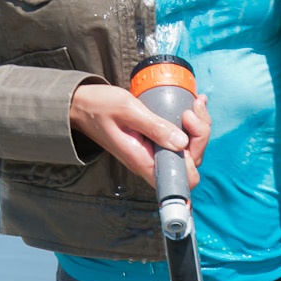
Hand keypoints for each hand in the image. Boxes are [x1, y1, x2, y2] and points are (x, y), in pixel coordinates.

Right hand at [70, 83, 210, 189]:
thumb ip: (154, 127)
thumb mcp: (128, 111)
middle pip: (191, 161)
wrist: (81, 106)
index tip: (189, 129)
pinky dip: (190, 123)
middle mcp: (151, 161)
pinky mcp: (155, 142)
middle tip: (191, 108)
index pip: (182, 178)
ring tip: (194, 102)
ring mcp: (154, 152)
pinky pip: (180, 139)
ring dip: (197, 126)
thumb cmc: (99, 107)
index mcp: (144, 161)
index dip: (194, 156)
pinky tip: (191, 104)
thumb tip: (181, 142)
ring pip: (188, 149)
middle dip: (199, 134)